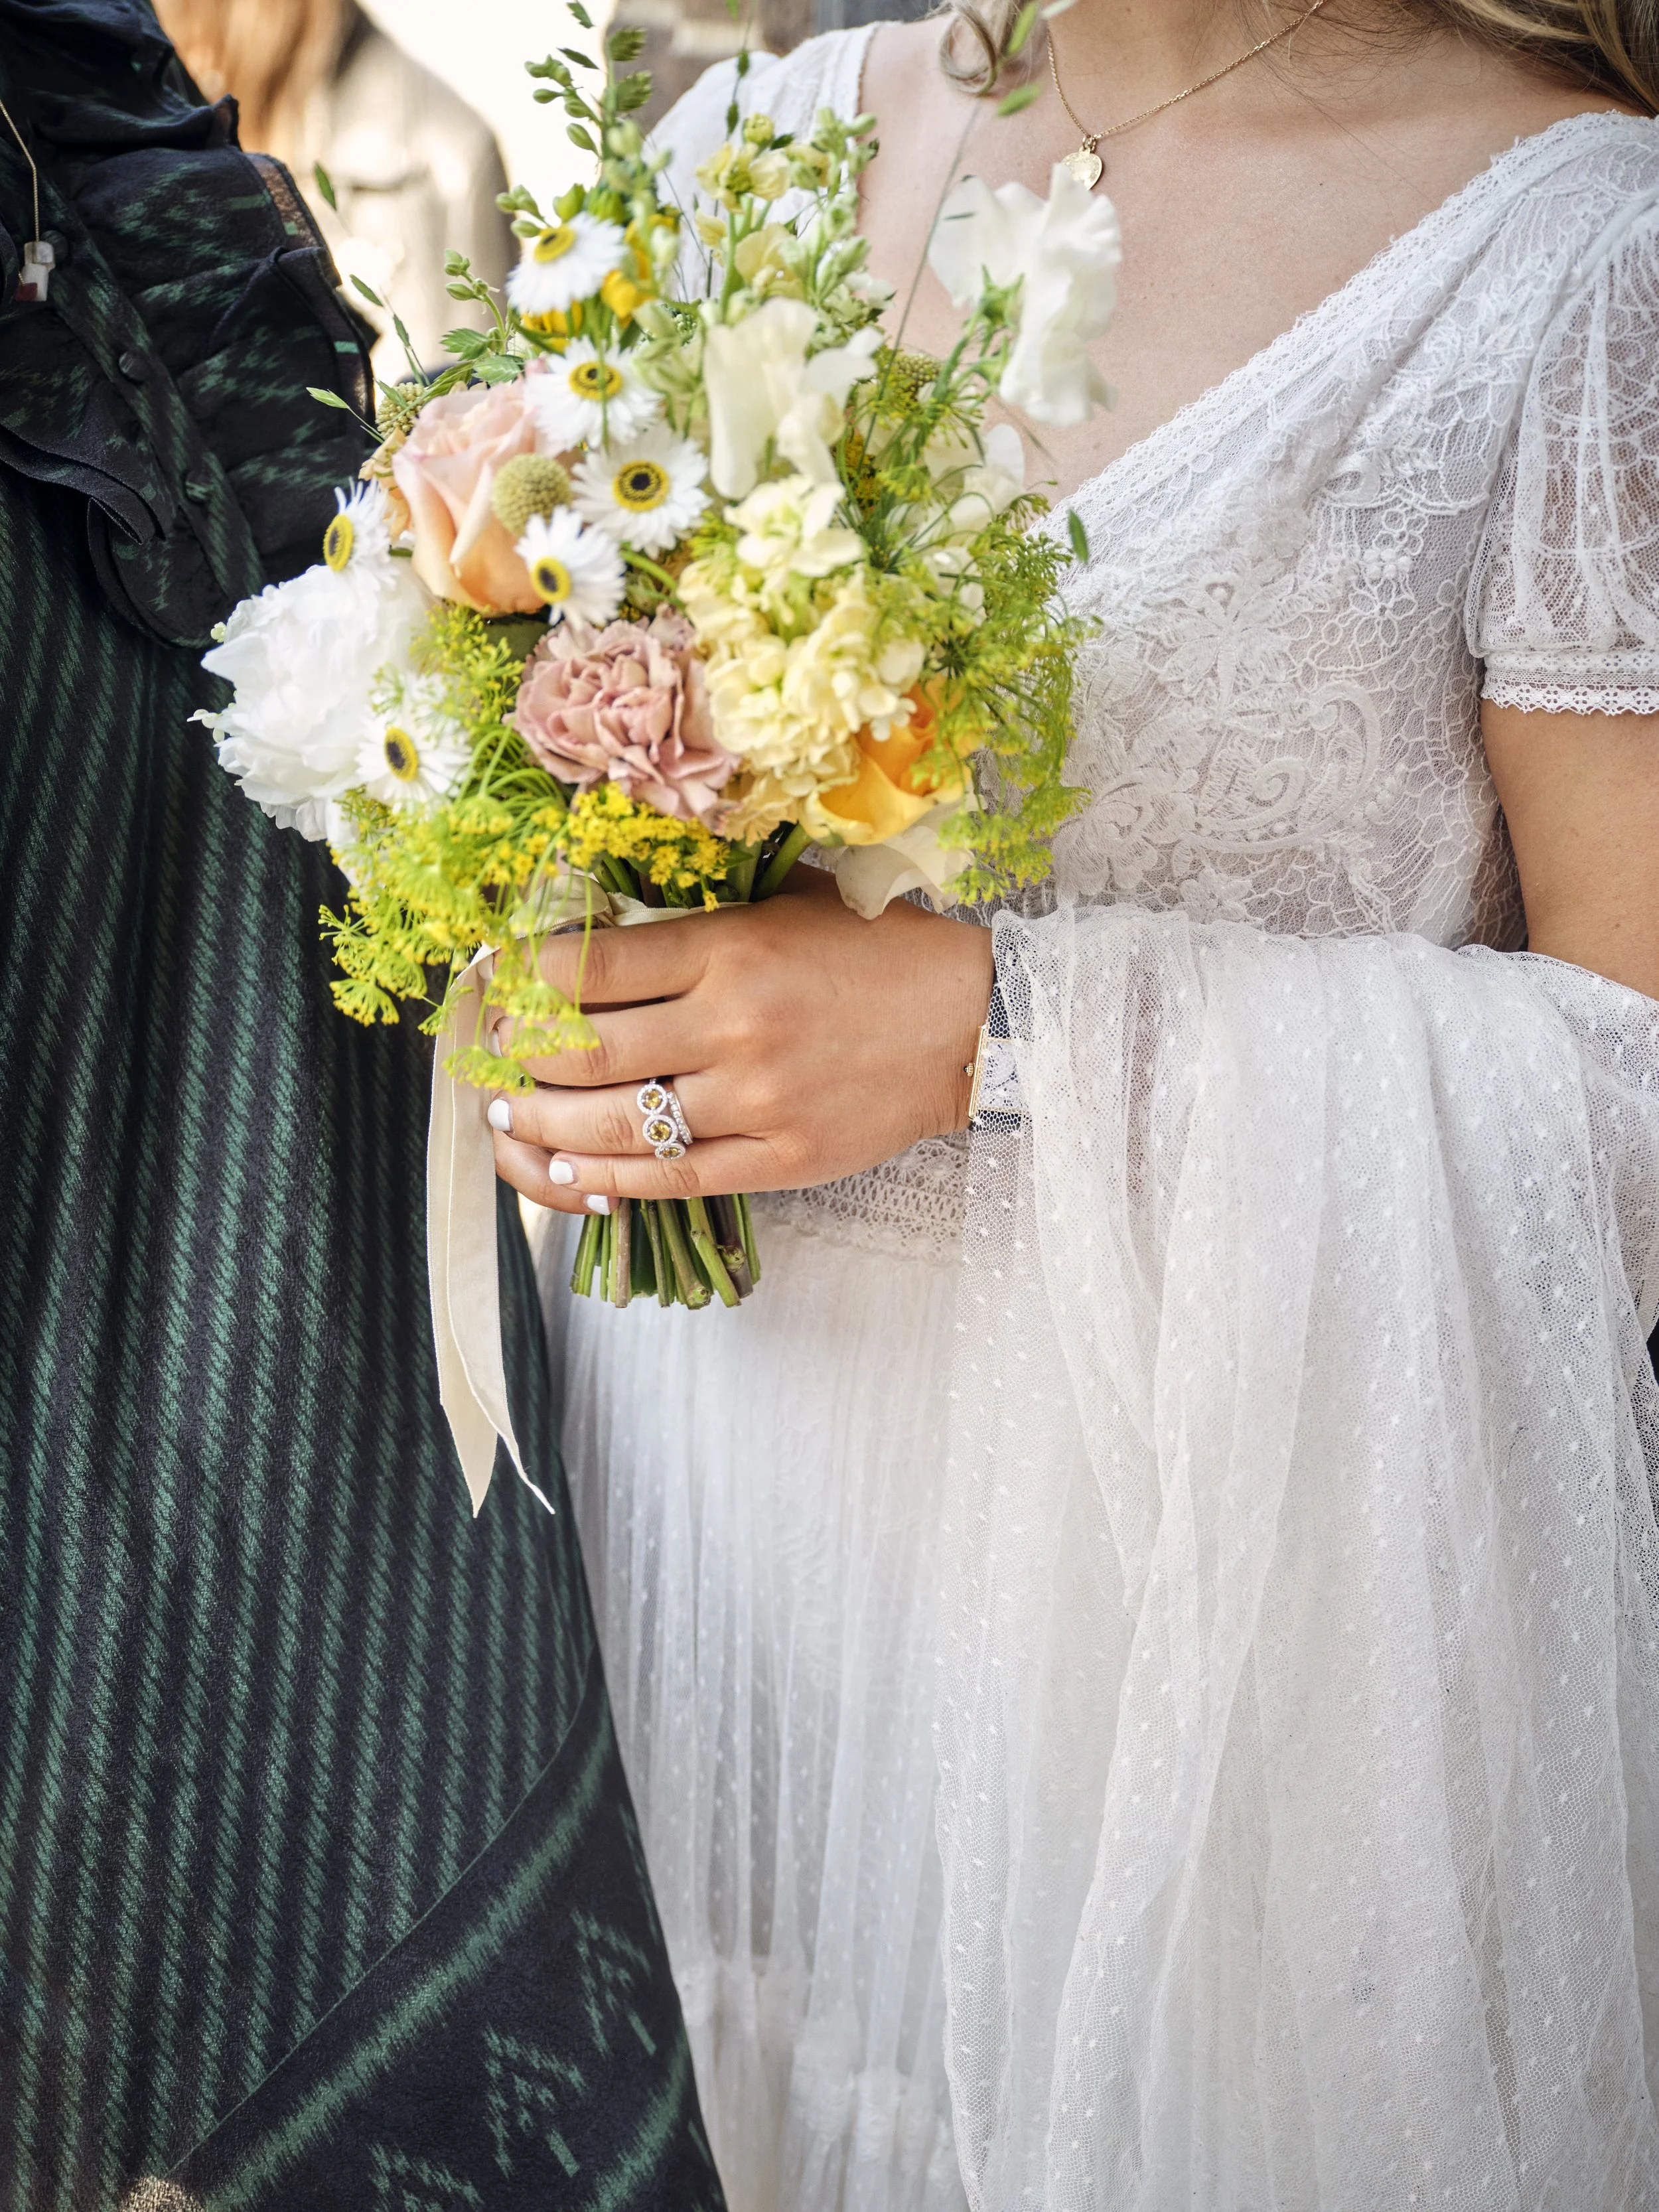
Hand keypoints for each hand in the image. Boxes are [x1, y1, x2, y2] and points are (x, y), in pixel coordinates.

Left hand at [489, 867, 994, 1215]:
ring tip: (511, 1114)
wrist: (970, 1022)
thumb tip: (589, 921)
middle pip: (582, 1052)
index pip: (587, 967)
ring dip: (542, 1125)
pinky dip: (605, 1180)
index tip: (498, 983)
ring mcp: (756, 1102)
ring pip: (614, 1126)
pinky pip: (669, 1179)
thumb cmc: (872, 950)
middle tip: (494, 1056)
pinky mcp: (779, 1159)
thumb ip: (693, 912)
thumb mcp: (783, 900)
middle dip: (517, 1057)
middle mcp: (733, 1027)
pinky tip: (566, 1170)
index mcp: (730, 948)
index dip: (522, 979)